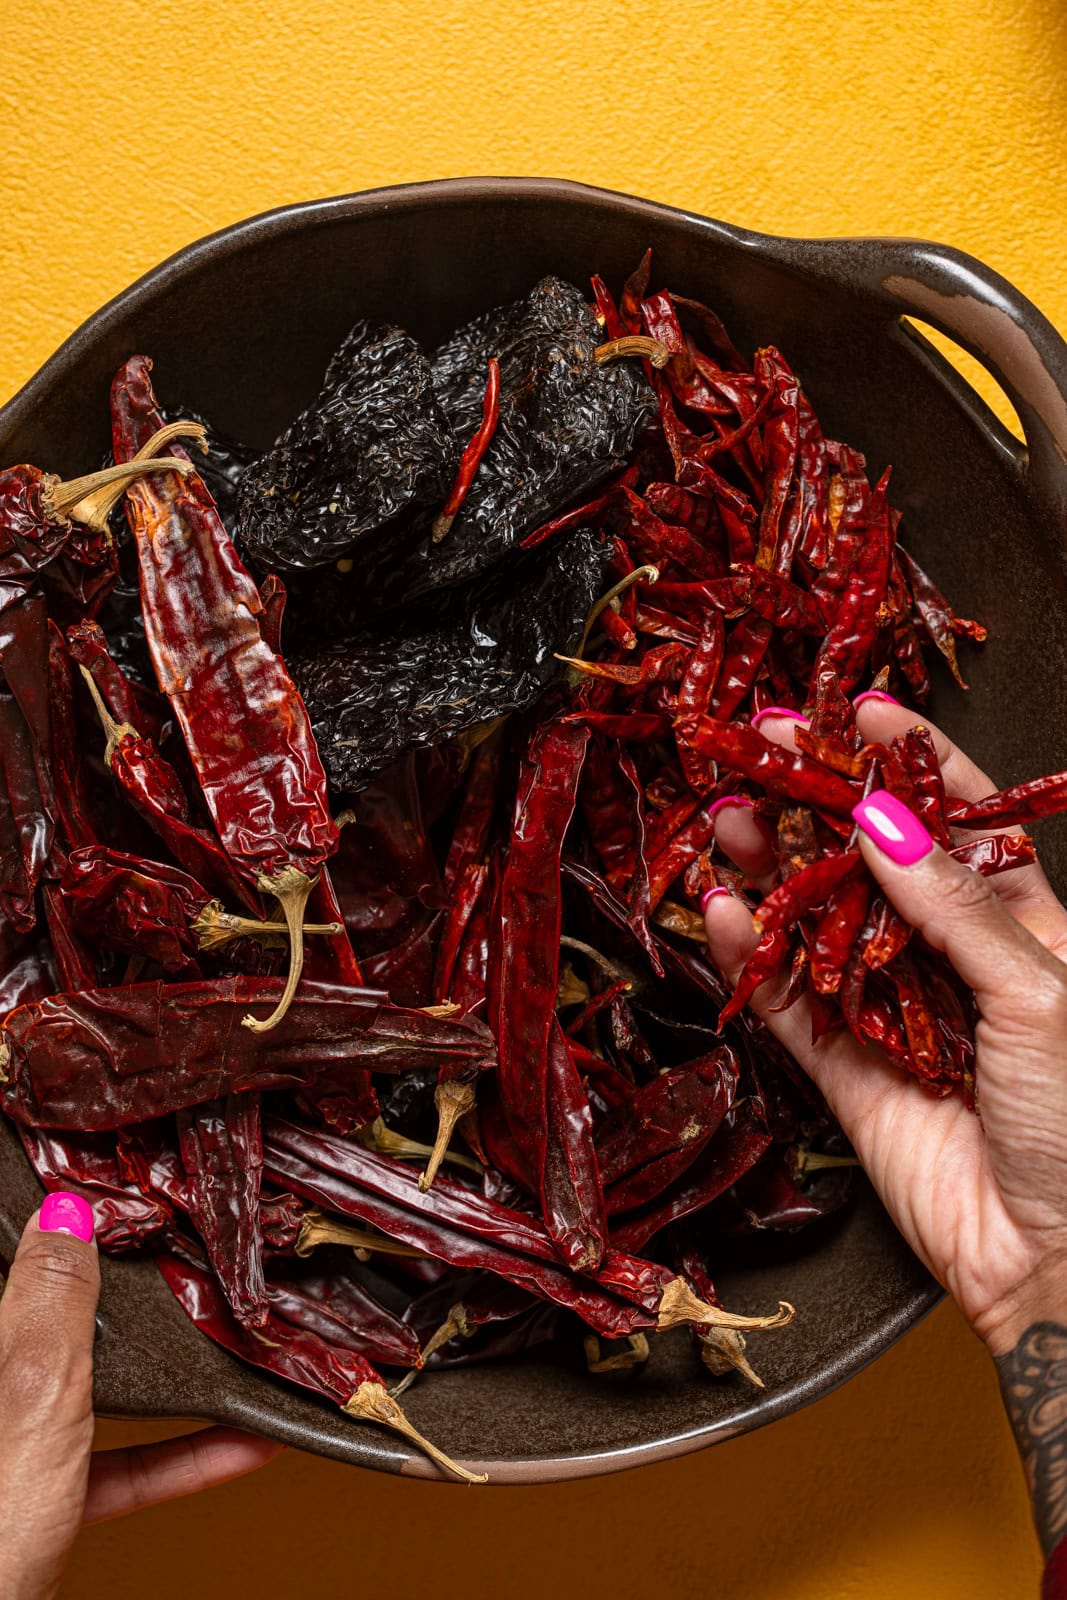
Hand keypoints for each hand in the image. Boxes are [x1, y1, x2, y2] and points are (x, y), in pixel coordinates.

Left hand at [0, 1195, 282, 1599]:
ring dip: (174, 1382)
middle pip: (66, 1330)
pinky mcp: (32, 1503)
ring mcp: (11, 1448)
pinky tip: (240, 1444)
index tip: (130, 1200)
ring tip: (238, 1350)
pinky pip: (112, 1461)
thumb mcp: (34, 1401)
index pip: (23, 1265)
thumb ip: (53, 1308)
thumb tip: (66, 1213)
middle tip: (195, 1266)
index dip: (71, 1226)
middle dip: (139, 1303)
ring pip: (97, 1394)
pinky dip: (176, 1454)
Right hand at [702, 697, 1066, 1355]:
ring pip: (818, 923)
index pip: (958, 822)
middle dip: (818, 801)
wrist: (1058, 1262)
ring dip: (772, 868)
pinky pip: (787, 1002)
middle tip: (764, 749)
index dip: (909, 762)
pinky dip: (750, 957)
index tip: (862, 708)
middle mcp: (951, 960)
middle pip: (871, 861)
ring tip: (726, 818)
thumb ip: (953, 906)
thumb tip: (882, 822)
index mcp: (1024, 927)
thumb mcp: (1040, 992)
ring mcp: (892, 1013)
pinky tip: (720, 912)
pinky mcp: (847, 1073)